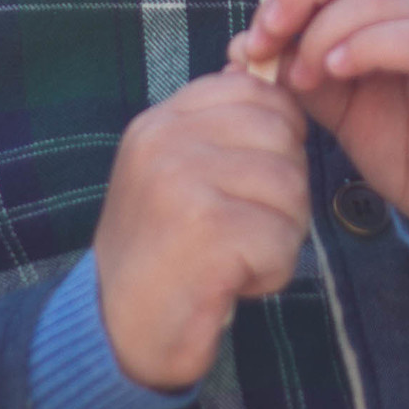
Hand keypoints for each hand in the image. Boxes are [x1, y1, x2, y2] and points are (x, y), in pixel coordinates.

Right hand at [93, 71, 309, 390]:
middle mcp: (165, 140)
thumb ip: (219, 129)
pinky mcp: (205, 229)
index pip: (256, 92)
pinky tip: (234, 283)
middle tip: (243, 228)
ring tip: (235, 257)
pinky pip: (282, 239)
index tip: (251, 182)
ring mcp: (181, 181)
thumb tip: (272, 76)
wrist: (117, 332)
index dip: (278, 136)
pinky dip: (271, 272)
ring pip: (290, 188)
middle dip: (283, 191)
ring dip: (280, 235)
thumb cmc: (164, 254)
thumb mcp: (179, 173)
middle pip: (283, 136)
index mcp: (160, 121)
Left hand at [227, 0, 408, 240]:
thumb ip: (299, 67)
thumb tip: (243, 45)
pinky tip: (339, 71)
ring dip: (331, 28)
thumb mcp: (338, 103)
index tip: (257, 32)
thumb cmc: (406, 145)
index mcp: (408, 1)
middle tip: (270, 36)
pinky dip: (371, 45)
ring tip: (307, 74)